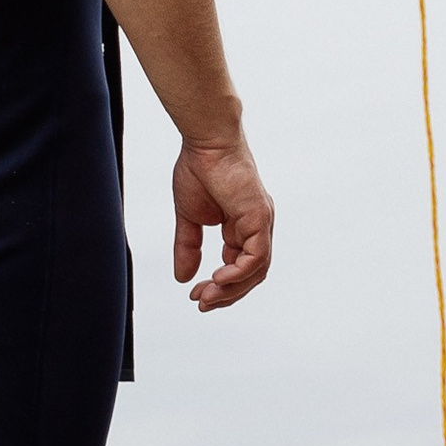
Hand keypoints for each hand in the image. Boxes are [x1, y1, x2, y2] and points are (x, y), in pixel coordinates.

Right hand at [174, 131, 274, 309]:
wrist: (206, 143)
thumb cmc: (199, 169)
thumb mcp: (189, 218)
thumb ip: (188, 248)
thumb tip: (183, 278)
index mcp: (242, 227)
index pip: (239, 267)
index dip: (219, 287)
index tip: (196, 295)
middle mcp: (257, 227)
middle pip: (250, 274)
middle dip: (226, 294)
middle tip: (202, 303)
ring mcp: (262, 222)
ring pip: (256, 270)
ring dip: (231, 289)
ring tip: (207, 295)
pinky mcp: (260, 217)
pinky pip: (256, 256)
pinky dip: (239, 272)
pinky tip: (218, 279)